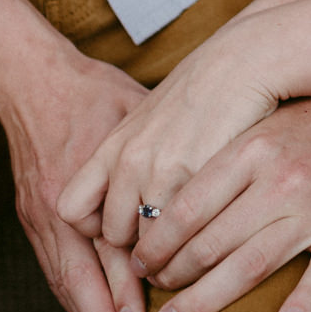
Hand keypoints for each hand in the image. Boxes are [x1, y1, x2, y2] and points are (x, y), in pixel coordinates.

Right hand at [0, 44, 150, 311]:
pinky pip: (52, 267)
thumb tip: (210, 171)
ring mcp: (41, 214)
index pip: (108, 250)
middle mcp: (58, 206)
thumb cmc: (91, 89)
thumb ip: (164, 149)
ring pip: (63, 280)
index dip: (126, 291)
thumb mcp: (135, 111)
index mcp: (85, 183)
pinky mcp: (32, 215)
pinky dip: (71, 296)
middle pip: (81, 278)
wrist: (28, 77)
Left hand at [58, 22, 283, 249]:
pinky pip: (183, 232)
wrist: (239, 63)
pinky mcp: (193, 177)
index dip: (94, 227)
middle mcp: (128, 161)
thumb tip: (128, 202)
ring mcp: (158, 171)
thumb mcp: (150, 121)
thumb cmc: (200, 92)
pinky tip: (212, 222)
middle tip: (165, 240)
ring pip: (149, 242)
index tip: (124, 226)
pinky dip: (195, 237)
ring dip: (169, 248)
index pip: (71, 209)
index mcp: (112, 147)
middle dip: (138, 246)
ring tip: (190, 238)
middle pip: (113, 236)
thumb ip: (132, 158)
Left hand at [135, 92, 310, 311]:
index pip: (186, 208)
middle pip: (211, 243)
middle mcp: (280, 179)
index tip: (137, 265)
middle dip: (171, 276)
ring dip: (207, 300)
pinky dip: (305, 303)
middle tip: (150, 297)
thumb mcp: (253, 130)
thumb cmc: (303, 124)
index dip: (155, 243)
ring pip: (252, 264)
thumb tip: (154, 210)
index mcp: (249, 151)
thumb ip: (214, 169)